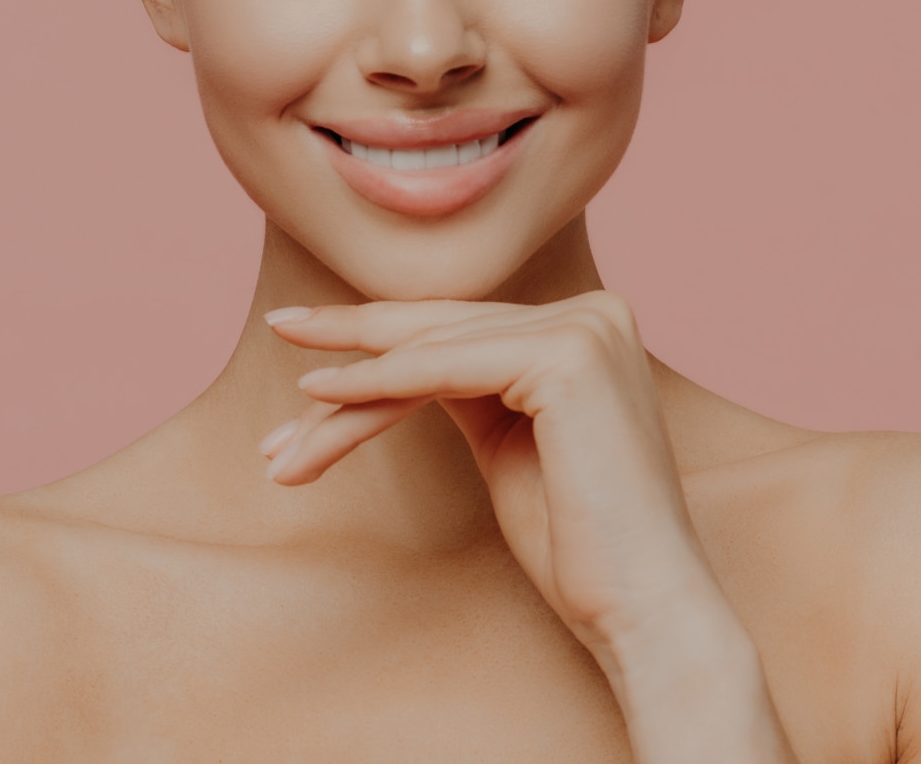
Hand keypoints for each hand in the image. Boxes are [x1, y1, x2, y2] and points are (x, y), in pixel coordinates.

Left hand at [259, 293, 798, 762]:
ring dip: (347, 393)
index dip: (382, 340)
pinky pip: (443, 370)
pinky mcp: (567, 358)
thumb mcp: (508, 442)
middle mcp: (595, 312)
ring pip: (431, 353)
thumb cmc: (579, 546)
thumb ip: (465, 387)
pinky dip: (375, 384)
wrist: (643, 608)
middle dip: (353, 351)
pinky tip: (320, 393)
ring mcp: (586, 329)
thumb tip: (382, 362)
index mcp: (589, 325)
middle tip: (278, 333)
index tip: (309, 355)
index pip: (464, 327)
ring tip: (285, 436)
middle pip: (442, 331)